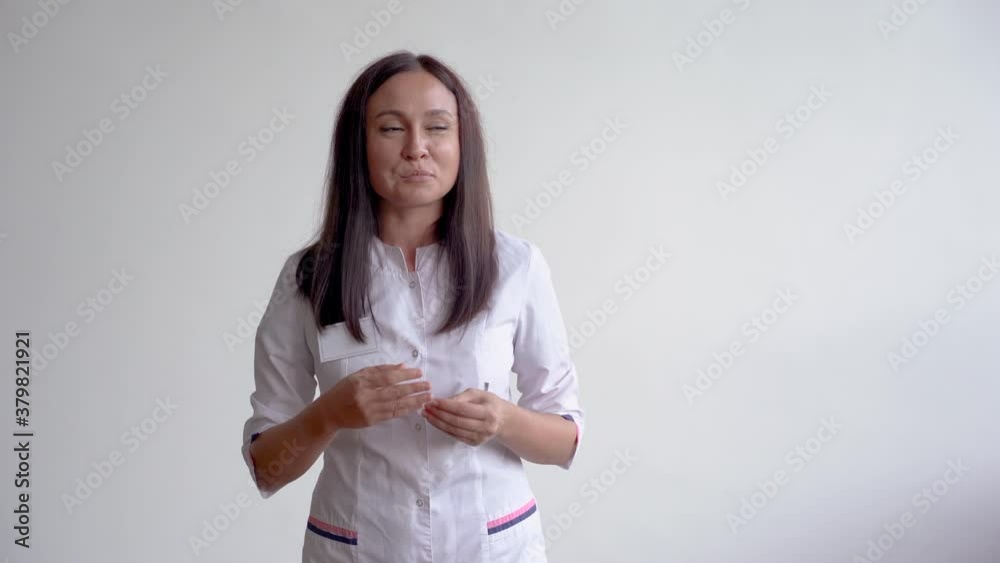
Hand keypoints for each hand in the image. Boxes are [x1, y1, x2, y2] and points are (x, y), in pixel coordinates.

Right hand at [316, 363, 430, 430]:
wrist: (330, 412)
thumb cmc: (344, 390)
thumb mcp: (358, 375)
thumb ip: (380, 370)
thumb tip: (402, 366)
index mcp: (361, 381)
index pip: (387, 377)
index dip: (405, 375)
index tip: (418, 372)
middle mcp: (365, 396)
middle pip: (394, 391)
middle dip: (413, 388)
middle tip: (427, 385)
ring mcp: (368, 410)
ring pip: (396, 405)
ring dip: (414, 401)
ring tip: (427, 397)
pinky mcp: (371, 420)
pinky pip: (392, 414)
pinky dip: (405, 410)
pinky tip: (416, 406)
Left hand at [421, 388, 510, 445]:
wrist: (502, 420)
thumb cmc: (490, 404)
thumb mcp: (478, 394)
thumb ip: (461, 397)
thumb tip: (443, 402)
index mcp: (488, 412)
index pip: (462, 409)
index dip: (446, 405)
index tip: (434, 401)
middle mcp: (486, 426)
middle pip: (456, 421)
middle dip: (438, 414)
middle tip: (426, 408)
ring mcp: (480, 437)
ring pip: (454, 430)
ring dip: (437, 422)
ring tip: (427, 415)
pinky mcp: (474, 443)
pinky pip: (455, 436)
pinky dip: (443, 429)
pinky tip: (435, 422)